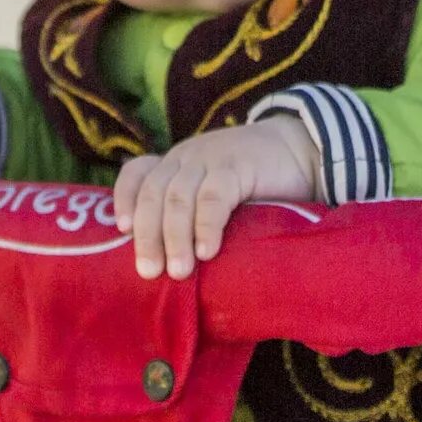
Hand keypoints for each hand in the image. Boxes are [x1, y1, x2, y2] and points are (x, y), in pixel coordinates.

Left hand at [110, 114, 322, 278]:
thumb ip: (192, 214)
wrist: (300, 149)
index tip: (120, 229)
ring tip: (179, 272)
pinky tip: (207, 251)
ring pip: (179, 197)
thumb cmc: (254, 184)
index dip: (124, 197)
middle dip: (147, 234)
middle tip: (148, 272)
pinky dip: (207, 225)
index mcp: (177, 163)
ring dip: (175, 237)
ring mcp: (211, 159)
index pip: (137, 172)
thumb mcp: (214, 192)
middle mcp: (187, 158)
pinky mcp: (238, 166)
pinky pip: (214, 196)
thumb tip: (167, 267)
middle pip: (154, 193)